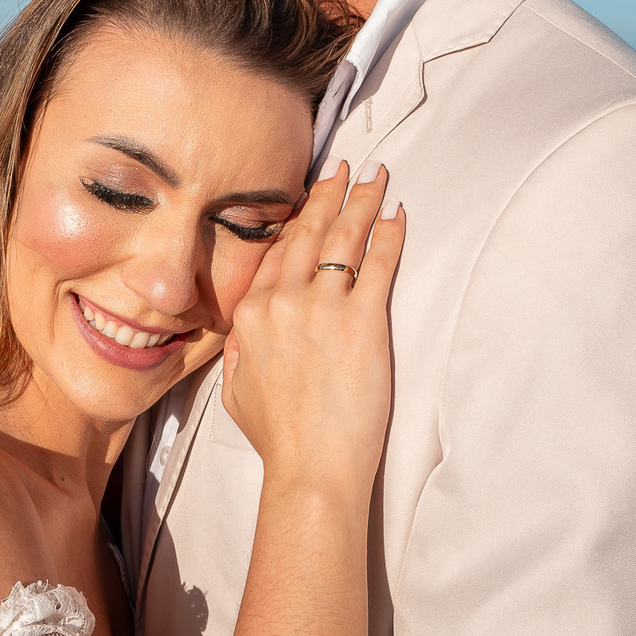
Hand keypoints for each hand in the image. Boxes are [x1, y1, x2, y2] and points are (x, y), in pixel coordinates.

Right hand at [222, 158, 403, 497]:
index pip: (276, 252)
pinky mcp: (364, 321)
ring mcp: (323, 308)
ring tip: (377, 177)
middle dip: (330, 194)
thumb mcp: (236, 389)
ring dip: (362, 201)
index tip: (309, 201)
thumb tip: (245, 335)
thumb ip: (241, 352)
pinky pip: (380, 264)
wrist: (310, 467)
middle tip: (345, 168)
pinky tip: (398, 214)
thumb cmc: (278, 439)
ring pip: (345, 238)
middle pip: (310, 232)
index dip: (296, 221)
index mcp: (251, 313)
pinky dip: (391, 234)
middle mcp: (283, 300)